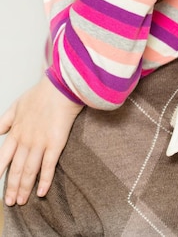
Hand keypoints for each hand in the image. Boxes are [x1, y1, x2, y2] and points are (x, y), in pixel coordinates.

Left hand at [0, 76, 82, 205]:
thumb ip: (5, 121)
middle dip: (11, 187)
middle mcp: (26, 140)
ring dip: (24, 188)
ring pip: (29, 171)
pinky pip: (48, 166)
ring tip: (22, 201)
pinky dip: (45, 180)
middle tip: (10, 201)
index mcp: (16, 131)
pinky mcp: (55, 143)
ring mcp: (40, 143)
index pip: (3, 157)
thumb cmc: (41, 94)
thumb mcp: (16, 105)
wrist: (61, 87)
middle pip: (15, 168)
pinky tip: (42, 192)